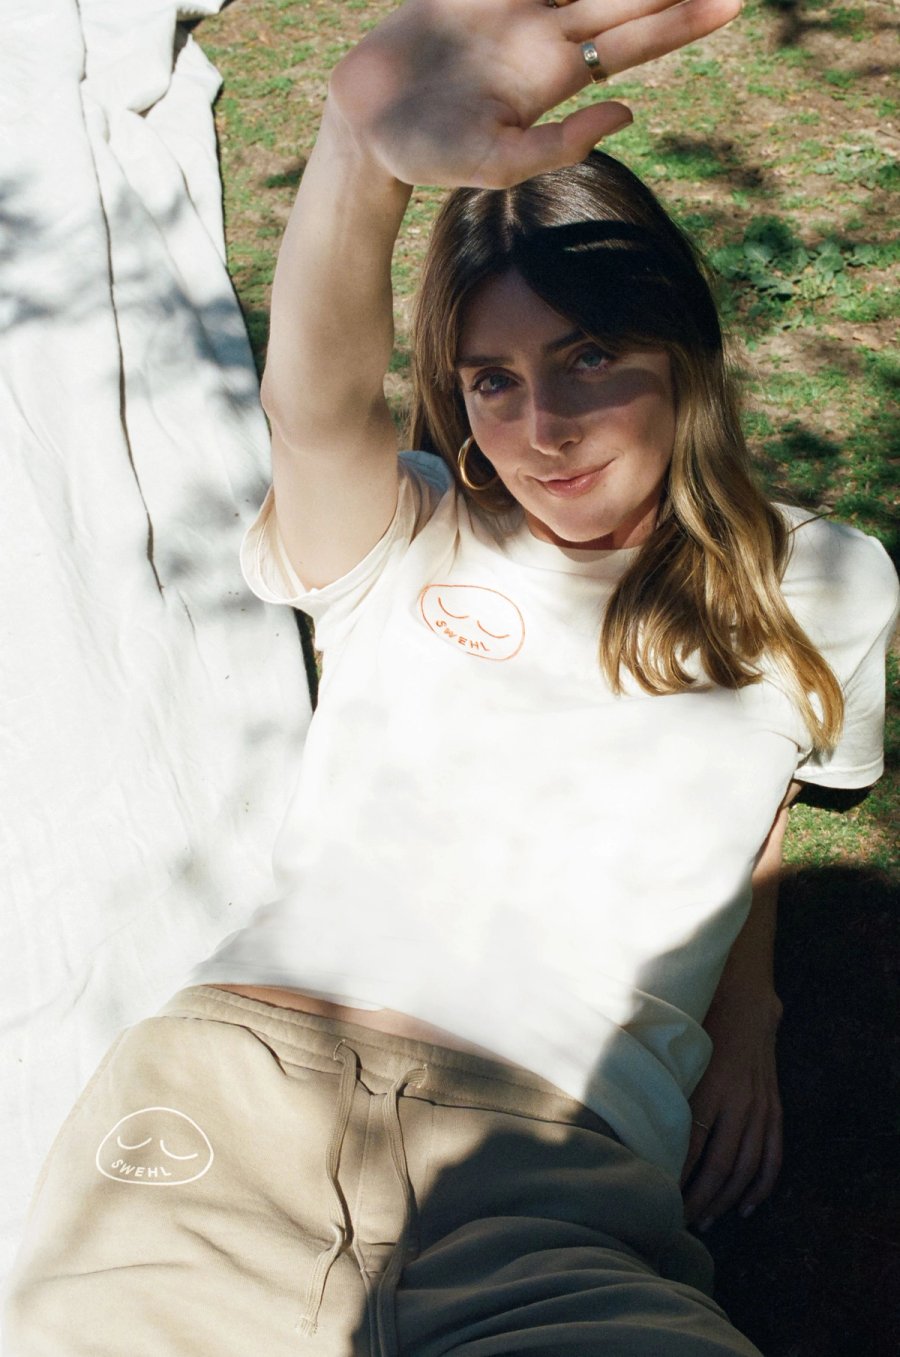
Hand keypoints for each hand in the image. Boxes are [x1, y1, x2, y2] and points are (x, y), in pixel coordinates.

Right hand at [329, 0, 740, 187]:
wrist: (366, 123)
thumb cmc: (431, 155)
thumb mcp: (497, 167)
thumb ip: (560, 145)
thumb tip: (628, 114)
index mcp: (558, 75)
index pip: (635, 42)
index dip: (684, 19)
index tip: (734, 1)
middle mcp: (545, 31)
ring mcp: (513, 2)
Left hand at [681, 987, 783, 1230]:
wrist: (746, 1004)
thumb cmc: (701, 1025)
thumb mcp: (677, 1052)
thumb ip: (659, 1083)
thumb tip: (625, 1114)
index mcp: (710, 1087)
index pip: (691, 1145)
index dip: (677, 1176)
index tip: (660, 1197)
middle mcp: (739, 1102)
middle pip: (720, 1165)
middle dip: (700, 1199)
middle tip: (680, 1221)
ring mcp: (761, 1108)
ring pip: (746, 1168)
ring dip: (726, 1200)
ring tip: (706, 1220)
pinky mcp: (775, 1110)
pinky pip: (773, 1156)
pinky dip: (762, 1186)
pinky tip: (746, 1207)